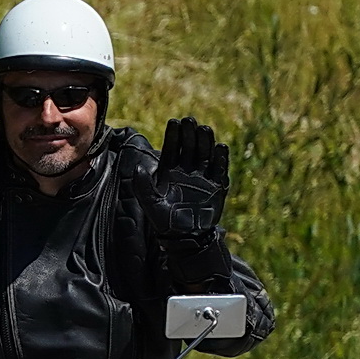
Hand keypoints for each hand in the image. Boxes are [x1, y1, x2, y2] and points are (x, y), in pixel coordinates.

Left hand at [133, 117, 229, 247]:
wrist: (184, 237)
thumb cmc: (164, 220)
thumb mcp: (150, 203)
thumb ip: (143, 186)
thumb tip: (138, 168)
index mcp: (170, 170)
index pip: (172, 148)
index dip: (173, 135)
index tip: (174, 122)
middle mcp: (187, 170)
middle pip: (189, 146)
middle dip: (189, 134)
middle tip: (190, 121)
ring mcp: (202, 177)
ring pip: (205, 154)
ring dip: (205, 142)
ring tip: (204, 129)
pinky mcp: (216, 186)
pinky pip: (219, 170)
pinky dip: (221, 159)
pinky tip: (220, 147)